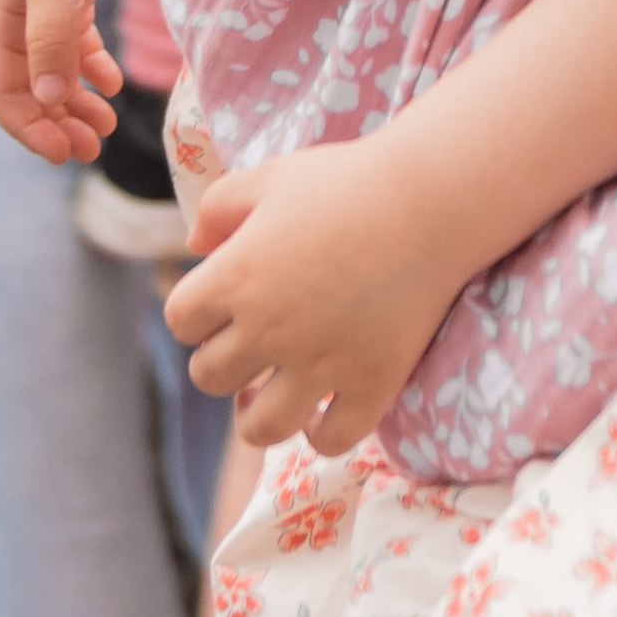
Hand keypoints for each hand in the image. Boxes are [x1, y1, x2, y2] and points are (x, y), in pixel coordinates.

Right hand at [0, 0, 141, 160]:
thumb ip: (53, 41)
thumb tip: (44, 99)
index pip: (2, 84)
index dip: (26, 123)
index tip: (61, 152)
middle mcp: (14, 7)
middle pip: (28, 79)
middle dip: (55, 118)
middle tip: (91, 149)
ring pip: (54, 61)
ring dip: (75, 96)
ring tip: (106, 125)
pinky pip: (75, 35)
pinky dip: (91, 62)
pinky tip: (113, 81)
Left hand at [164, 137, 467, 452]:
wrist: (434, 198)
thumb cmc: (348, 180)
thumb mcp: (271, 177)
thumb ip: (218, 207)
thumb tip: (195, 245)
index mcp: (236, 277)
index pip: (182, 321)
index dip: (198, 311)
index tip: (223, 303)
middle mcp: (270, 328)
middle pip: (209, 376)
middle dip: (224, 358)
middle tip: (253, 341)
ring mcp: (322, 362)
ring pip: (259, 426)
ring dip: (256, 411)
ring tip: (271, 392)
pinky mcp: (372, 382)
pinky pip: (332, 439)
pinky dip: (322, 431)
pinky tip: (326, 408)